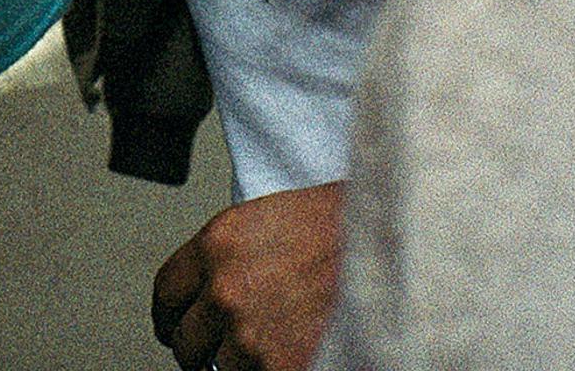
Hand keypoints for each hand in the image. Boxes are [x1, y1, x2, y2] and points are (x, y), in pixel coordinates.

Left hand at [150, 182, 344, 370]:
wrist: (406, 242)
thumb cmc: (355, 224)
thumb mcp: (276, 218)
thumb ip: (236, 255)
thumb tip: (214, 290)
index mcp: (220, 242)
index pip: (168, 292)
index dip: (172, 313)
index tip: (175, 324)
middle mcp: (227, 289)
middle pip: (186, 340)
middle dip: (202, 346)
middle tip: (222, 347)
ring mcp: (252, 335)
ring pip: (221, 369)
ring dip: (242, 364)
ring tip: (274, 346)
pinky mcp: (281, 367)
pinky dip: (272, 369)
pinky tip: (294, 354)